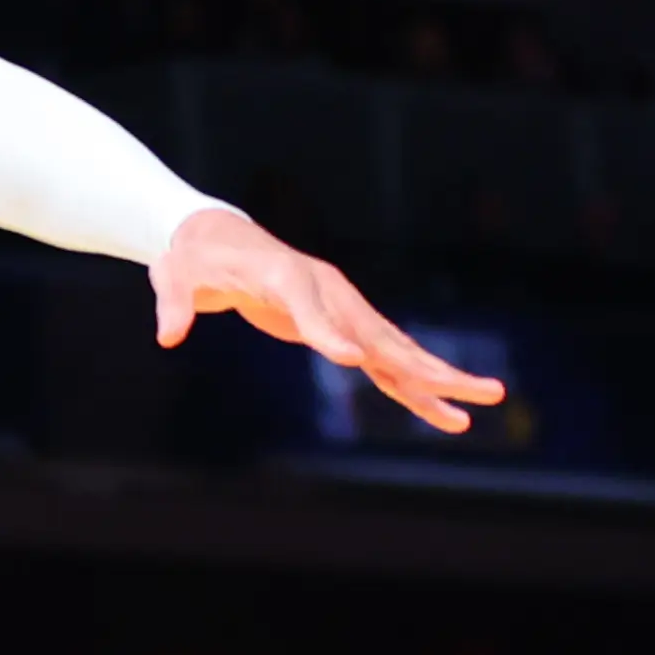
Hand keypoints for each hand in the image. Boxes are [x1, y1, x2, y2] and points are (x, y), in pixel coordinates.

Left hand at [150, 207, 506, 434]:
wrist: (216, 239)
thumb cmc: (193, 257)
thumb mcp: (173, 274)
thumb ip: (173, 301)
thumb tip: (168, 334)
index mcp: (284, 276)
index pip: (308, 305)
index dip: (328, 332)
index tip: (350, 361)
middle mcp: (325, 292)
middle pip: (376, 332)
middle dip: (422, 363)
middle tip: (469, 389)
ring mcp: (341, 310)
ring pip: (396, 351)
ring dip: (438, 379)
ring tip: (487, 401)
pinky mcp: (343, 329)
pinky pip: (384, 362)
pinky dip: (414, 387)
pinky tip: (446, 415)